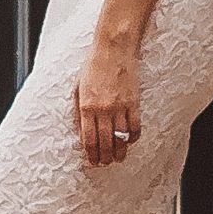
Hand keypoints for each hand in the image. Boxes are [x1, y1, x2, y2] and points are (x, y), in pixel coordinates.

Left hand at [71, 41, 144, 170]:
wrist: (113, 49)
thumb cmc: (93, 66)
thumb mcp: (77, 87)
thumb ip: (77, 111)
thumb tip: (79, 132)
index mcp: (86, 106)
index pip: (88, 140)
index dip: (90, 155)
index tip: (92, 162)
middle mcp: (103, 109)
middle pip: (105, 143)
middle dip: (104, 158)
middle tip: (104, 164)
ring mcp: (120, 107)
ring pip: (121, 139)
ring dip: (119, 153)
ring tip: (117, 158)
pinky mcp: (134, 103)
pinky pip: (135, 127)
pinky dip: (133, 138)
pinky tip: (129, 141)